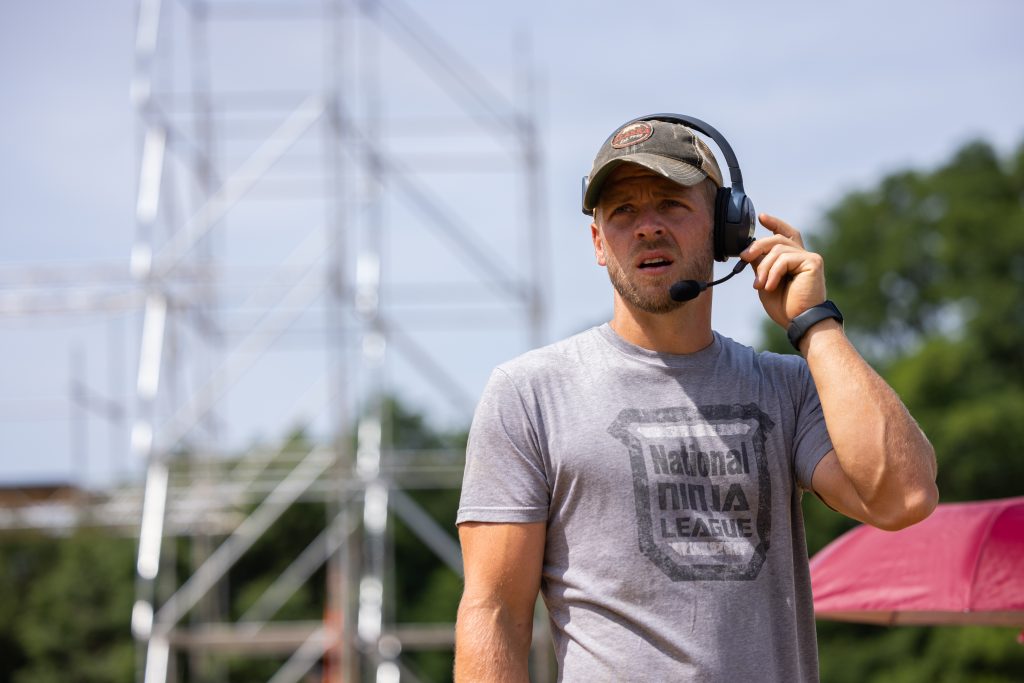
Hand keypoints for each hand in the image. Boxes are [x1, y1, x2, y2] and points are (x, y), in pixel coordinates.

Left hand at [740, 213, 826, 328]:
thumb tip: (750, 251)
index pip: (785, 234)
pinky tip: (771, 286)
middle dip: (757, 246)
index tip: (761, 217)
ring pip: (777, 250)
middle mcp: (803, 255)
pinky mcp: (813, 262)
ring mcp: (810, 257)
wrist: (799, 322)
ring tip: (760, 285)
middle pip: (776, 239)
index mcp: (793, 259)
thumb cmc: (785, 308)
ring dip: (764, 268)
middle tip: (744, 257)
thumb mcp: (766, 283)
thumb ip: (761, 266)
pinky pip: (785, 259)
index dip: (774, 223)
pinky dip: (773, 272)